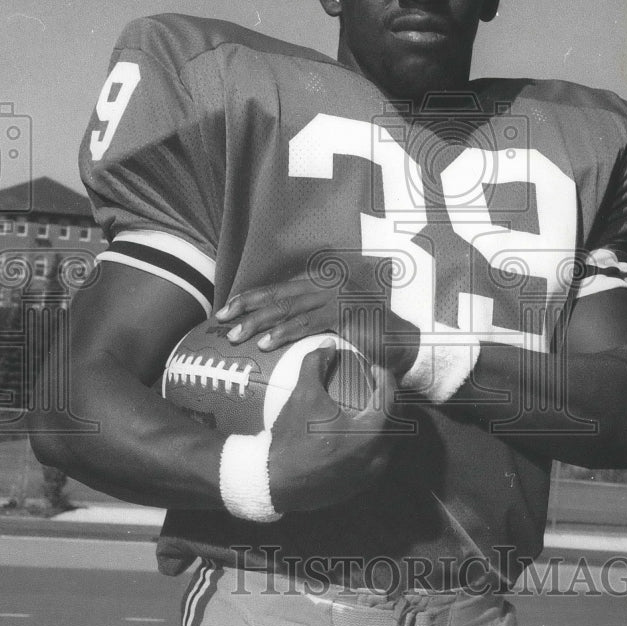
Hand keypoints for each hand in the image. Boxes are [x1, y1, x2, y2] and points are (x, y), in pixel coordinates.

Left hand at [216, 277, 417, 377]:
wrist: (405, 342)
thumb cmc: (368, 334)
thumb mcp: (336, 319)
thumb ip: (311, 314)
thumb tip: (275, 325)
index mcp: (323, 280)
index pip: (280, 287)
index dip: (251, 297)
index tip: (226, 309)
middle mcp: (328, 283)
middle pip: (278, 295)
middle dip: (246, 308)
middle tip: (221, 320)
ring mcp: (336, 296)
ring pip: (288, 309)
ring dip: (259, 323)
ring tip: (237, 336)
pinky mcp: (344, 313)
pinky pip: (307, 324)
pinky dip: (284, 334)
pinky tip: (266, 344)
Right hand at [268, 340, 396, 512]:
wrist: (273, 482)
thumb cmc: (292, 437)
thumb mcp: (303, 394)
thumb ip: (317, 363)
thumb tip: (329, 343)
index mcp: (370, 433)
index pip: (392, 399)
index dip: (386, 379)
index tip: (375, 369)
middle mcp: (377, 457)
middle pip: (396, 422)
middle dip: (388, 401)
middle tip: (373, 386)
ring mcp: (369, 475)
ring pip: (387, 443)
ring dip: (381, 423)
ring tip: (365, 408)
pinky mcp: (359, 487)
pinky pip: (374, 459)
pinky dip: (370, 443)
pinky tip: (352, 433)